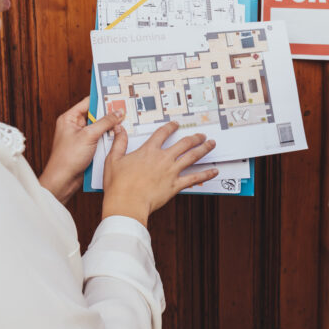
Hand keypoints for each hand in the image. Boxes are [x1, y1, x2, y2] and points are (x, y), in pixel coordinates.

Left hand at [39, 96, 124, 203]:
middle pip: (96, 115)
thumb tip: (118, 112)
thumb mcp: (89, 136)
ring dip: (110, 127)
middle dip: (109, 114)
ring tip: (124, 123)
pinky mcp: (87, 147)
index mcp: (69, 118)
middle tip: (124, 110)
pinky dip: (109, 138)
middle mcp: (75, 126)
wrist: (63, 180)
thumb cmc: (67, 158)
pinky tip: (118, 137)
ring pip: (100, 127)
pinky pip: (101, 138)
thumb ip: (105, 122)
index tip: (117, 96)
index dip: (102, 99)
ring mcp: (82, 137)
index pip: (88, 102)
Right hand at [101, 121, 218, 226]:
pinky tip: (214, 171)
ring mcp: (171, 171)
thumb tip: (119, 129)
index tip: (175, 124)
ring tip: (211, 144)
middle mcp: (163, 158)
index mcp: (148, 151)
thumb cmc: (118, 185)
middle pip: (184, 143)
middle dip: (195, 137)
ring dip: (204, 149)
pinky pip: (195, 178)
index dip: (170, 127)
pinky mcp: (176, 185)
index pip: (162, 133)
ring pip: (192, 156)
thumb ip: (119, 143)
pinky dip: (206, 174)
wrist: (126, 203)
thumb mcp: (114, 160)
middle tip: (201, 135)